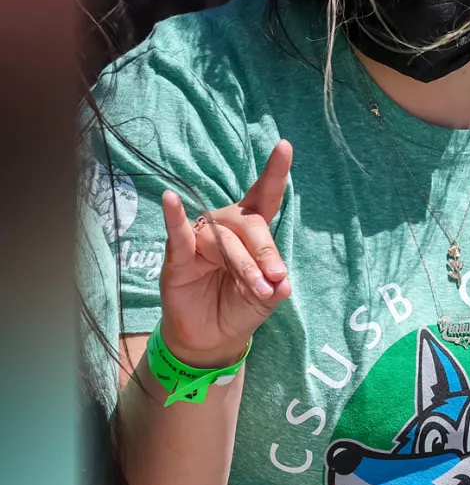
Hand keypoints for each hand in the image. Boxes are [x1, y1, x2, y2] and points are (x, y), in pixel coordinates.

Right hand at [157, 140, 293, 368]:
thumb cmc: (239, 308)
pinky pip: (177, 236)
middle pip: (248, 226)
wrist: (211, 338)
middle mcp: (226, 228)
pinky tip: (170, 200)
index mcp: (251, 232)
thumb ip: (275, 287)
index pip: (265, 198)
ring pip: (223, 240)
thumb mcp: (265, 299)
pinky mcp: (178, 258)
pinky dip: (174, 218)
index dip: (274, 173)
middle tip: (275, 279)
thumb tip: (282, 282)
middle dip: (265, 252)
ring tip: (256, 288)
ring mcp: (201, 241)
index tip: (285, 146)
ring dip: (242, 264)